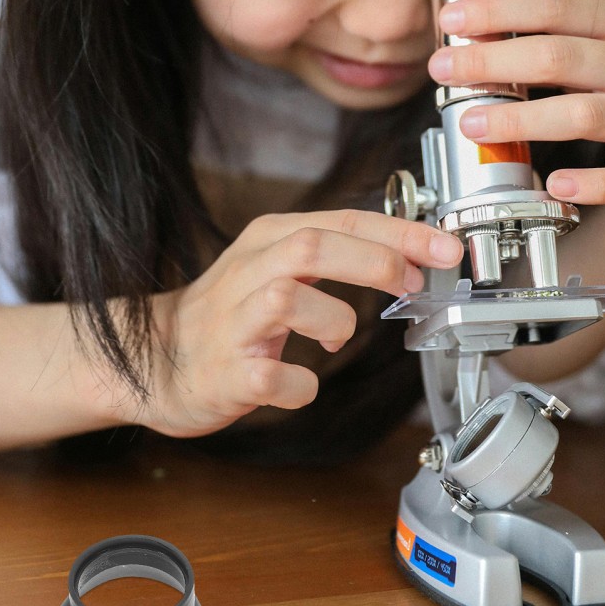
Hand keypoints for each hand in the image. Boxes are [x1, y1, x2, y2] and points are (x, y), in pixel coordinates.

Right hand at [120, 210, 462, 436]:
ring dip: (334, 321)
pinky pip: (275, 377)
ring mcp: (233, 321)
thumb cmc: (230, 315)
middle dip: (376, 261)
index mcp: (268, 239)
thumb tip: (409, 260)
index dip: (402, 233)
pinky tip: (300, 383)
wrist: (158, 360)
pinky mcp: (227, 371)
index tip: (446, 248)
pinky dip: (302, 384)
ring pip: (289, 298)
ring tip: (334, 338)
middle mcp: (248, 271)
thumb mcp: (277, 267)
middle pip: (314, 246)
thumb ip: (335, 256)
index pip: (343, 220)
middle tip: (413, 284)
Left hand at [428, 0, 604, 216]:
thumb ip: (561, 40)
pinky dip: (590, 185)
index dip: (499, 12)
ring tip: (471, 124)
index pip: (557, 6)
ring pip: (583, 114)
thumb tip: (476, 39)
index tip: (450, 22)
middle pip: (560, 57)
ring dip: (520, 118)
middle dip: (492, 63)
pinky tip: (554, 184)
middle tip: (443, 73)